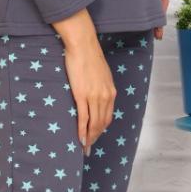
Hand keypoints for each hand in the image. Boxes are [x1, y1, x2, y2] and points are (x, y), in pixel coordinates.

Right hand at [62, 39, 116, 156]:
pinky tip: (80, 137)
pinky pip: (83, 118)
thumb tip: (95, 93)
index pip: (108, 115)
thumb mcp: (101, 74)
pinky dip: (82, 130)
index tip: (96, 136)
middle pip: (102, 122)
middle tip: (89, 146)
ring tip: (84, 146)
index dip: (102, 128)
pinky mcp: (82, 95)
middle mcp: (105, 96)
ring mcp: (94, 97)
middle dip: (96, 136)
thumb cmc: (89, 57)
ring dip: (89, 137)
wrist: (83, 45)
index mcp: (110, 91)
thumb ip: (100, 86)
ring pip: (94, 123)